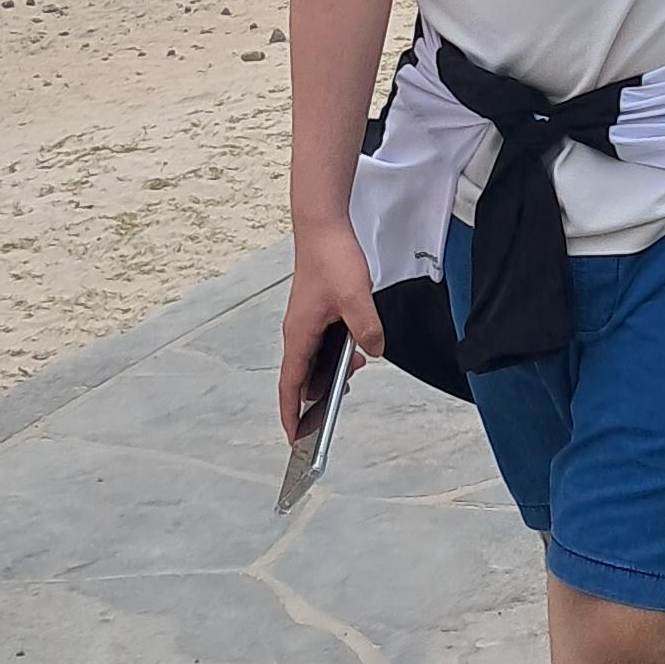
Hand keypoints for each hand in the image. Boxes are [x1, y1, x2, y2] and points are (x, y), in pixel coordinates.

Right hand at [277, 224, 384, 436]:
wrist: (323, 226)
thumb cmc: (330, 257)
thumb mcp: (356, 297)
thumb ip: (366, 328)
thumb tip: (373, 351)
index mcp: (300, 333)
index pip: (291, 384)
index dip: (291, 413)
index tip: (295, 436)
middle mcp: (298, 331)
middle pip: (302, 377)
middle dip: (316, 397)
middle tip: (333, 411)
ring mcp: (306, 321)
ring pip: (315, 359)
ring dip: (331, 370)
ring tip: (355, 367)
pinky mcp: (317, 311)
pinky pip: (323, 342)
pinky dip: (337, 351)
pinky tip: (357, 344)